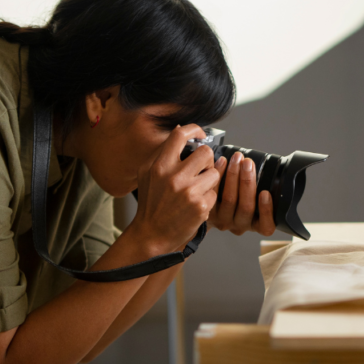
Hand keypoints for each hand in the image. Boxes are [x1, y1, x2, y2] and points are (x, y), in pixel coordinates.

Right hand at [130, 125, 220, 253]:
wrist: (151, 234)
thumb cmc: (151, 202)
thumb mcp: (147, 173)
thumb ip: (162, 152)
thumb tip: (180, 129)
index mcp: (159, 166)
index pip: (180, 136)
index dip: (194, 130)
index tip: (200, 134)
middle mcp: (174, 177)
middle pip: (206, 152)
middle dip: (207, 160)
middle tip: (201, 168)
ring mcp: (189, 192)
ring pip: (215, 173)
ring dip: (209, 180)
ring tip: (197, 188)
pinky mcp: (201, 207)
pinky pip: (215, 193)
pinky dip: (208, 198)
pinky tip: (196, 204)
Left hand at [208, 151, 275, 235]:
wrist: (210, 210)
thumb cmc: (239, 201)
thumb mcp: (255, 202)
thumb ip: (260, 192)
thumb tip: (262, 169)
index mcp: (255, 224)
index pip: (266, 225)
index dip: (266, 210)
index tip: (265, 193)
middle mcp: (239, 225)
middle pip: (246, 207)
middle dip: (248, 182)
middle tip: (248, 163)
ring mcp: (223, 220)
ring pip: (229, 199)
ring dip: (234, 175)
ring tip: (237, 159)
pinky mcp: (208, 211)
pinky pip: (214, 192)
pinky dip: (219, 174)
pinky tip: (223, 162)